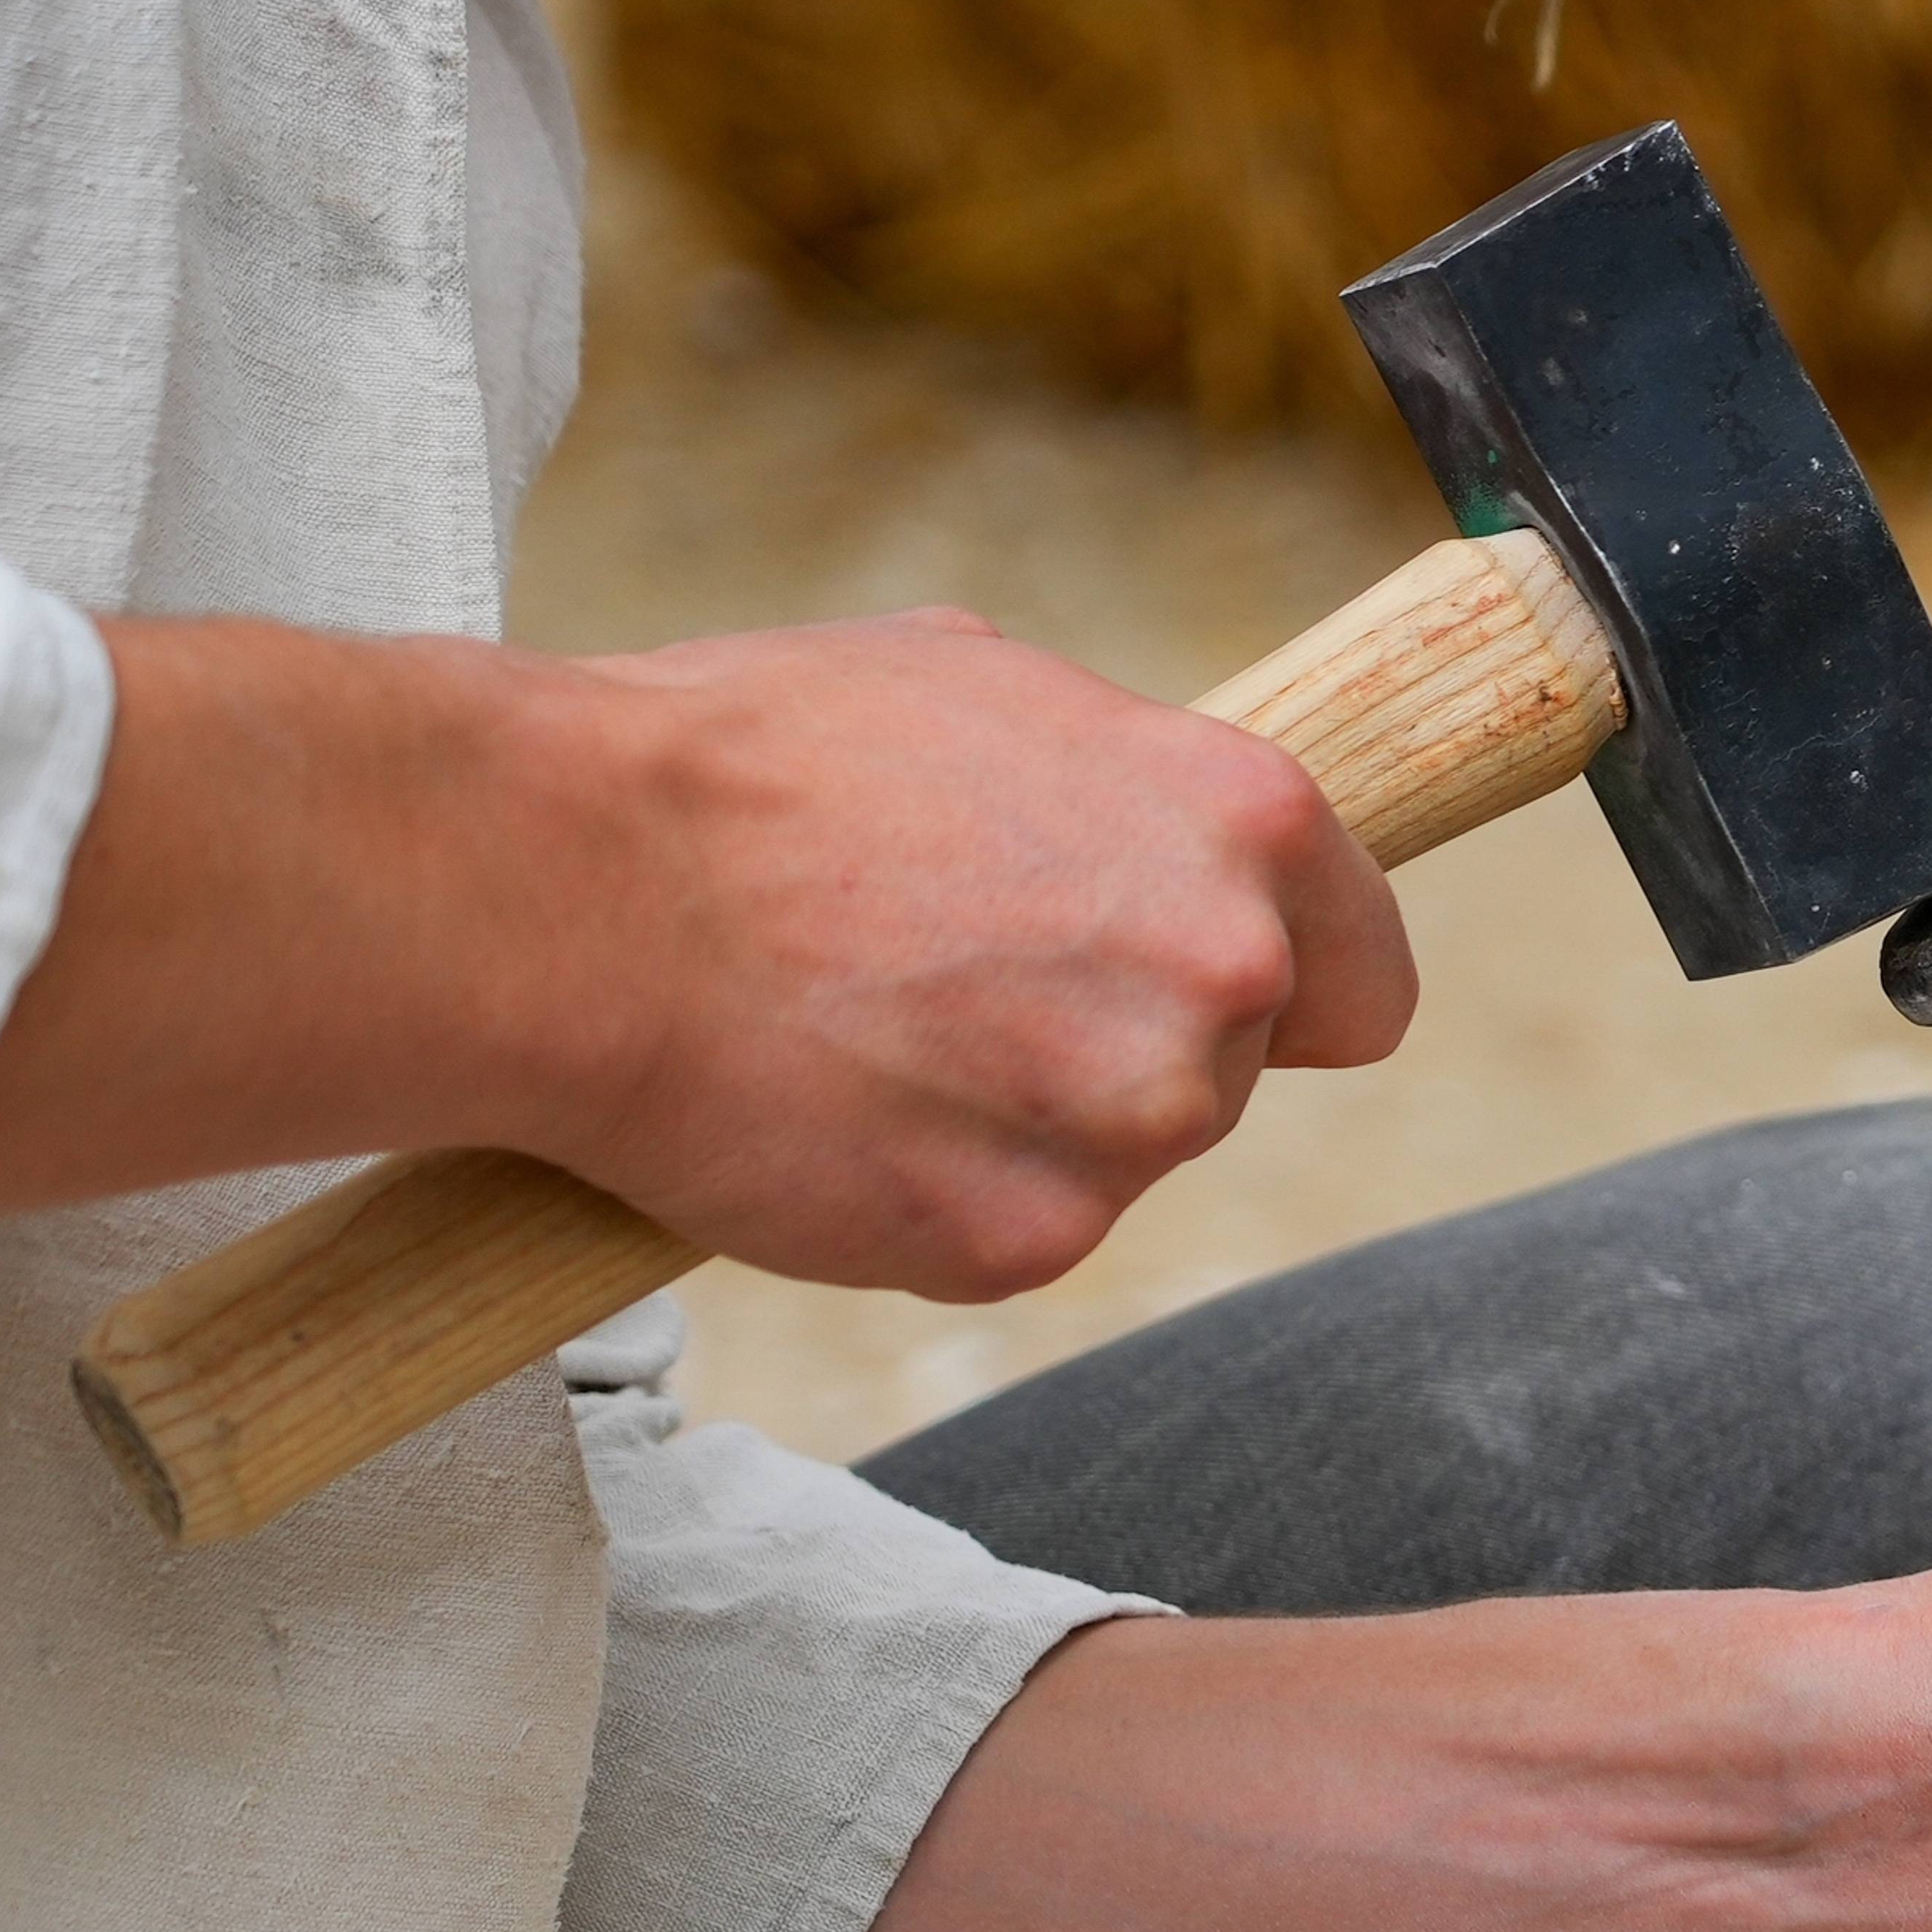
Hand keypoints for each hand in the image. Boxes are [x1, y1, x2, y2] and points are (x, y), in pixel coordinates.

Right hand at [521, 608, 1413, 1297]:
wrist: (568, 889)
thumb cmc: (746, 763)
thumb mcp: (976, 688)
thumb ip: (1118, 788)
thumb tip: (1159, 837)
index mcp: (1245, 824)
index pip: (1364, 979)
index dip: (1292, 994)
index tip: (1224, 1004)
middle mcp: (1219, 975)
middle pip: (1225, 1075)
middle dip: (1114, 1048)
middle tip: (948, 993)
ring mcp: (1127, 1124)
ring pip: (1120, 1161)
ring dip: (1022, 1128)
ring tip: (870, 1040)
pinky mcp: (1024, 1243)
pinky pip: (1012, 1238)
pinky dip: (933, 1201)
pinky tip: (834, 1117)